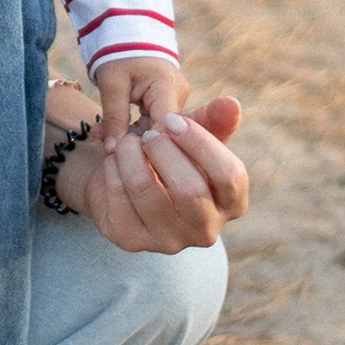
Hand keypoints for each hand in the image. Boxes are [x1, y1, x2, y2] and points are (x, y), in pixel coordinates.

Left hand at [55, 84, 247, 252]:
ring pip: (147, 191)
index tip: (172, 119)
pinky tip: (113, 158)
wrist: (126, 178)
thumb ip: (213, 119)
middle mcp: (205, 230)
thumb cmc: (171, 154)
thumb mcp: (191, 133)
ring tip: (128, 141)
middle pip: (190, 190)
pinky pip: (118, 196)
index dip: (200, 142)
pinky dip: (112, 167)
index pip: (229, 176)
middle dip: (164, 151)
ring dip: (132, 155)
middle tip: (148, 133)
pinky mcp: (131, 239)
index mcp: (231, 204)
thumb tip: (232, 103)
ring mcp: (168, 241)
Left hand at [91, 49, 181, 197]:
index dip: (148, 149)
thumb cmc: (117, 54)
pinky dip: (132, 134)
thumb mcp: (112, 83)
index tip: (127, 164)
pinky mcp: (166, 108)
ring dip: (131, 142)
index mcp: (168, 88)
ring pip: (156, 135)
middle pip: (164, 135)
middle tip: (110, 157)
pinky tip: (110, 139)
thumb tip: (112, 151)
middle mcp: (178, 97)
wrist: (124, 35)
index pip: (165, 129)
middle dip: (137, 147)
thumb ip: (113, 117)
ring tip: (104, 145)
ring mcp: (174, 103)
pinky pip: (151, 128)